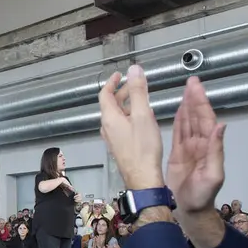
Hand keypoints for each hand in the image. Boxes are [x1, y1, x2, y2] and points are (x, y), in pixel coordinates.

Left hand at [97, 65, 163, 188]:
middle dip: (122, 92)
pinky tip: (142, 119)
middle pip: (111, 105)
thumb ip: (138, 91)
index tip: (119, 74)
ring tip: (142, 100)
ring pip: (117, 116)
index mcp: (109, 118)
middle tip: (135, 85)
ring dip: (127, 105)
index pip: (104, 95)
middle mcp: (107, 128)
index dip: (111, 82)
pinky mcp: (120, 146)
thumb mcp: (142, 115)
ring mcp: (113, 138)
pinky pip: (122, 126)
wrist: (143, 178)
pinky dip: (130, 116)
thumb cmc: (143, 148)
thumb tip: (133, 69)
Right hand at [167, 77, 225, 213]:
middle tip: (192, 81)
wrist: (190, 209)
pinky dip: (180, 119)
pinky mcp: (178, 153)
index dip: (202, 102)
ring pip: (189, 121)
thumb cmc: (203, 195)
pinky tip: (179, 108)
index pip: (206, 119)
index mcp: (209, 146)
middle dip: (195, 98)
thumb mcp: (213, 174)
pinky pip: (179, 132)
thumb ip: (216, 150)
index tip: (197, 87)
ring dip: (188, 105)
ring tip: (186, 89)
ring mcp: (189, 147)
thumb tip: (221, 125)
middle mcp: (200, 143)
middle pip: (197, 116)